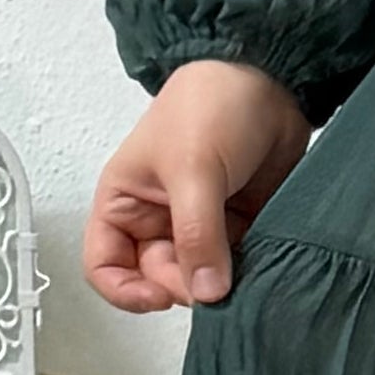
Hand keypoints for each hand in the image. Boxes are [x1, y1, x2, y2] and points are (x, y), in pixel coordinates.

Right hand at [82, 58, 309, 313]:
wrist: (270, 77)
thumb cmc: (211, 104)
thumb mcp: (194, 171)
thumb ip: (198, 235)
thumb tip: (207, 292)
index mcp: (125, 201)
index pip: (104, 264)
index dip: (125, 290)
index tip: (160, 298)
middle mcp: (157, 217)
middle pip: (158, 278)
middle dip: (184, 288)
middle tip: (216, 286)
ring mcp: (198, 224)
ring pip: (200, 277)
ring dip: (218, 286)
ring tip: (242, 278)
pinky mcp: (237, 226)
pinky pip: (235, 266)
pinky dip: (245, 275)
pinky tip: (259, 270)